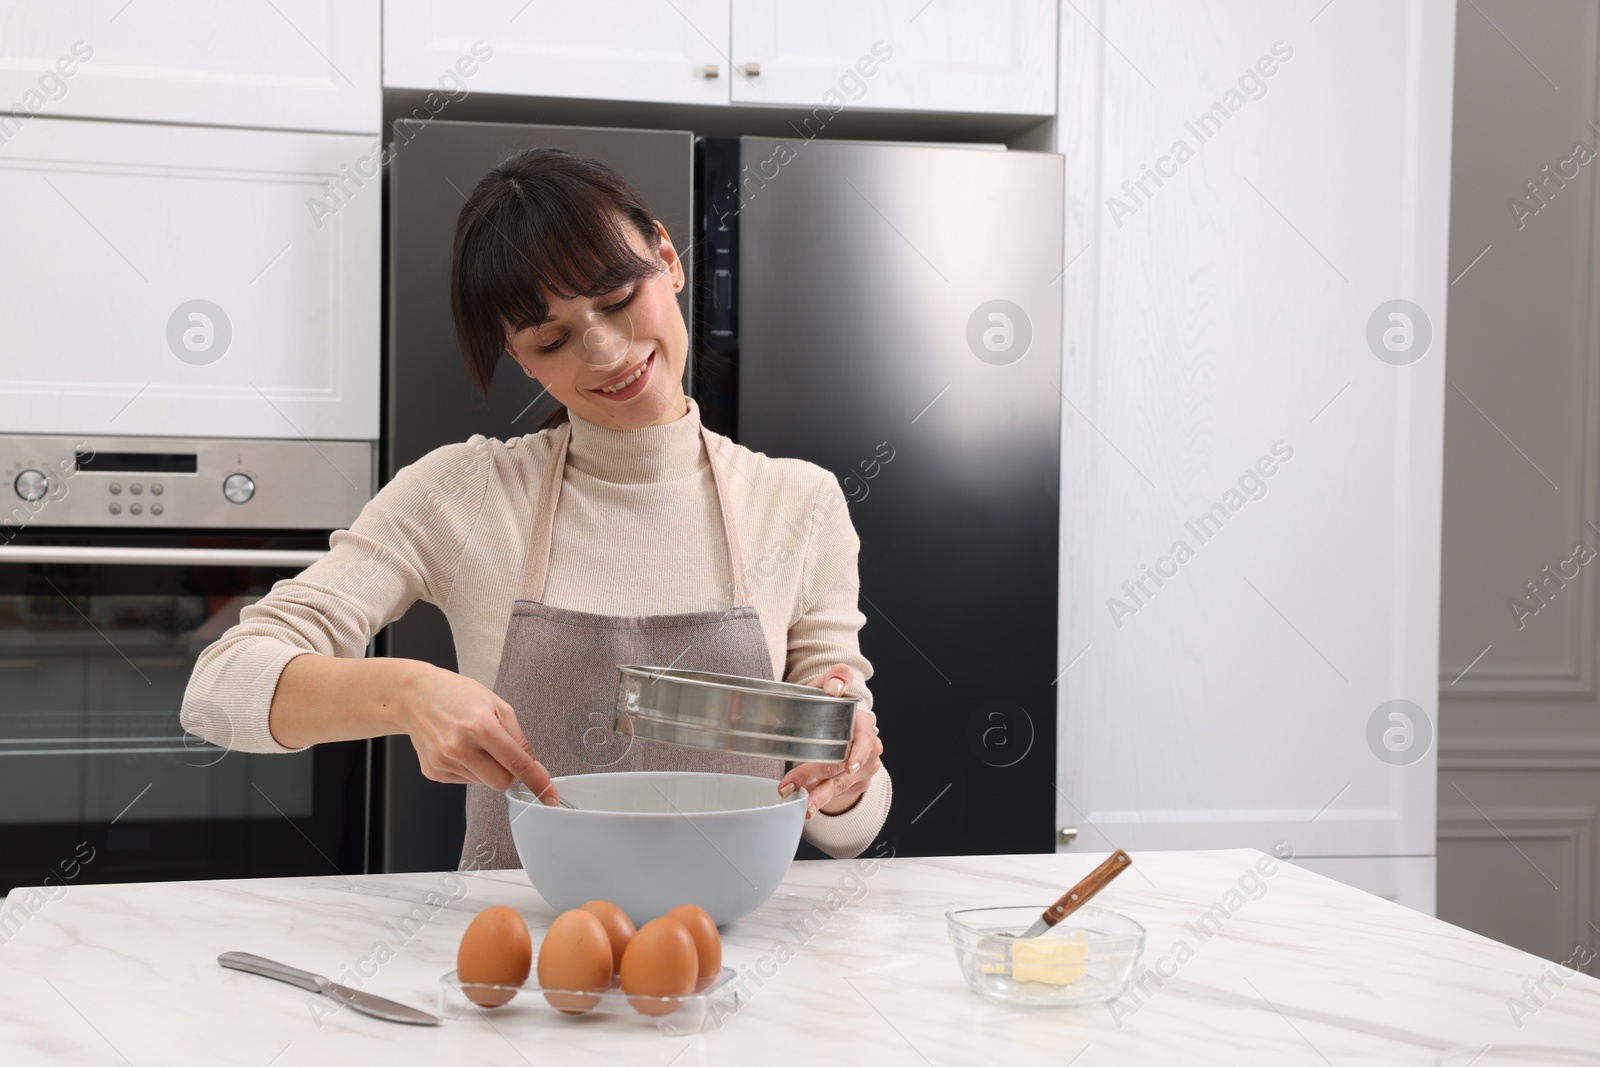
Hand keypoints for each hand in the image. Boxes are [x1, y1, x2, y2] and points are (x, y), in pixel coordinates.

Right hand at [398, 663, 559, 804]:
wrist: (415, 695)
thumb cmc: (457, 694)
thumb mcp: (497, 705)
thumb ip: (518, 738)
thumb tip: (534, 766)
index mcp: (479, 726)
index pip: (516, 763)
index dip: (537, 781)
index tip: (549, 795)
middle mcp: (459, 747)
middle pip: (501, 782)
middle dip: (508, 773)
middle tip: (500, 751)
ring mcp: (443, 762)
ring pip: (483, 783)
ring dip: (486, 768)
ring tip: (472, 741)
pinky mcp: (434, 772)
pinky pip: (465, 781)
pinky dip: (470, 769)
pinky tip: (459, 748)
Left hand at [777, 662, 882, 819]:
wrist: (836, 723)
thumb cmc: (830, 705)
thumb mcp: (830, 686)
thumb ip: (835, 678)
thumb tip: (836, 686)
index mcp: (864, 726)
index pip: (864, 742)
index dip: (858, 755)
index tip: (849, 767)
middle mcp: (870, 750)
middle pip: (844, 770)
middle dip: (818, 782)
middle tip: (793, 788)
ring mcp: (865, 770)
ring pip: (840, 786)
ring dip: (819, 796)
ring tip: (802, 806)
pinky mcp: (858, 784)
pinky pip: (839, 793)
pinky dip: (820, 796)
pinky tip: (805, 799)